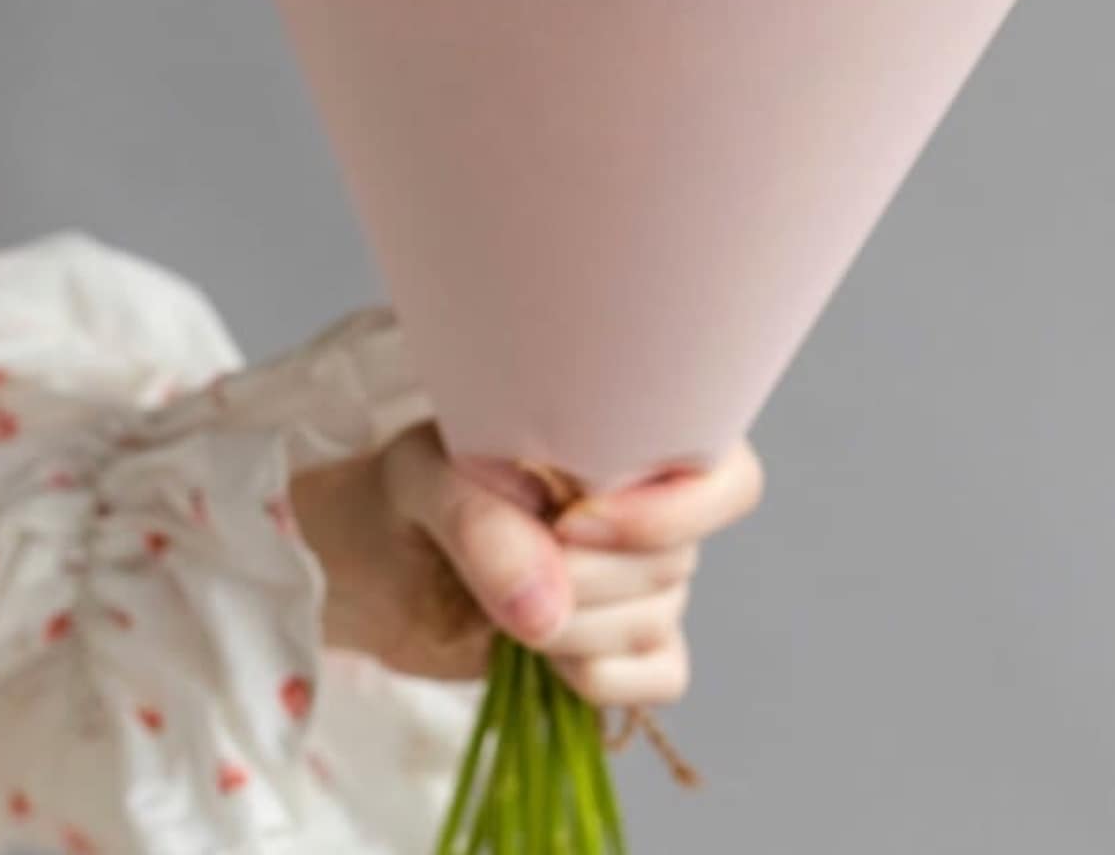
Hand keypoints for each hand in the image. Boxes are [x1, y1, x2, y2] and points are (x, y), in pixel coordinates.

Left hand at [288, 423, 762, 706]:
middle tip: (509, 565)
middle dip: (584, 580)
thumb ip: (479, 523)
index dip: (671, 512)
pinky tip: (537, 654)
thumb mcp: (425, 475)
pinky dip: (594, 675)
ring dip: (570, 629)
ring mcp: (648, 583)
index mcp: (637, 438)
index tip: (572, 521)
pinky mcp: (629, 649)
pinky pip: (658, 677)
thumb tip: (545, 609)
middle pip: (678, 562)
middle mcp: (660, 507)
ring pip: (656, 622)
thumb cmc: (418, 482)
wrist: (383, 553)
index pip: (731, 477)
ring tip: (505, 602)